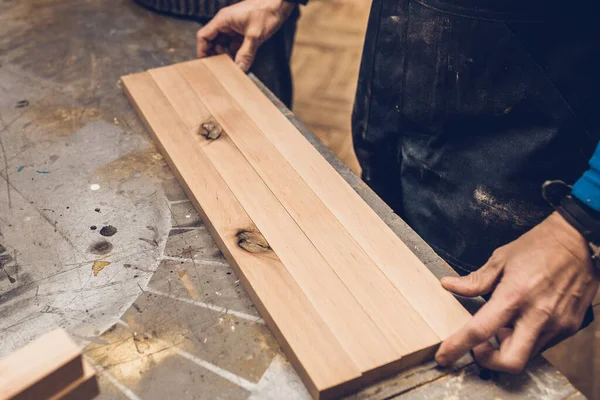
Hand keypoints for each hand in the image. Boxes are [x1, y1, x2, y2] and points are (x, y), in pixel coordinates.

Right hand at [196, 0, 294, 71]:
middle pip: (213, 42)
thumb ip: (246, 53)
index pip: (204, 36)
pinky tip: (241, 63)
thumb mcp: (255, 35)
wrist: (281, 3)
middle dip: (215, 56)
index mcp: (223, 20)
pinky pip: (235, 45)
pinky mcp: (243, 31)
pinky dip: (236, 54)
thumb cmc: (267, 11)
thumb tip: (239, 69)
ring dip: (227, 56)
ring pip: (224, 45)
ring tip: (231, 68)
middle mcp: (226, 23)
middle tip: (220, 70)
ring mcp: (235, 27)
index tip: (206, 65)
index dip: (202, 51)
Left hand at [435, 212, 598, 372]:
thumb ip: (474, 280)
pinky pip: (542, 345)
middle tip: (480, 346)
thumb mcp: (500, 259)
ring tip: (504, 325)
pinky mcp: (569, 327)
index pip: (480, 330)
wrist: (578, 242)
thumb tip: (449, 285)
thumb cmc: (538, 247)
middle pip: (511, 361)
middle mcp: (537, 315)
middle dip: (490, 360)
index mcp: (514, 295)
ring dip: (508, 347)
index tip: (444, 356)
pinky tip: (522, 321)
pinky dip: (526, 340)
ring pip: (527, 355)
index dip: (457, 346)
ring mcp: (556, 324)